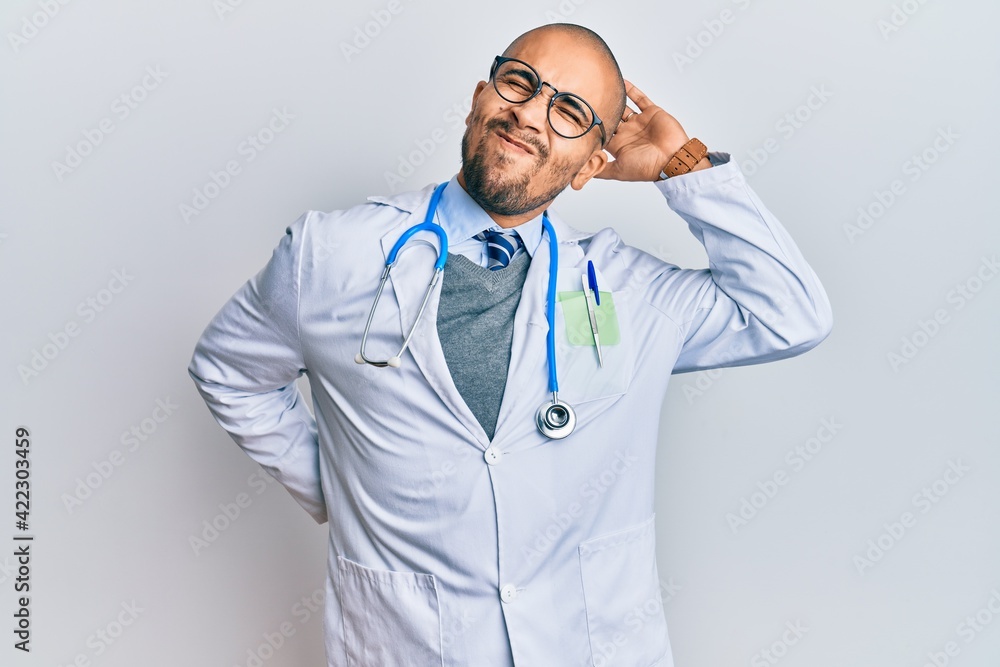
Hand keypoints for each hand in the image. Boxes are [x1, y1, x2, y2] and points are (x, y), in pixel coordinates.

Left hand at [593, 79, 709, 181]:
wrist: (672, 159)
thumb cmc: (647, 167)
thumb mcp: (619, 171)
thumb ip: (602, 170)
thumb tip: (582, 174)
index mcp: (619, 145)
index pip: (602, 133)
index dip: (591, 127)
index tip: (578, 119)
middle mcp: (628, 132)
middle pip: (611, 118)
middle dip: (600, 111)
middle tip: (586, 99)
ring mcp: (639, 122)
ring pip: (624, 107)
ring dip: (614, 100)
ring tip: (601, 89)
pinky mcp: (651, 112)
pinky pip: (640, 98)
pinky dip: (631, 90)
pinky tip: (621, 82)